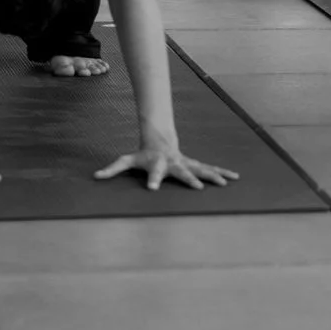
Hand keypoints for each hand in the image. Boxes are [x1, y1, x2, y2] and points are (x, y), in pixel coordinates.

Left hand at [95, 143, 239, 190]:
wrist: (159, 140)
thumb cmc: (142, 155)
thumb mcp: (126, 160)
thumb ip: (112, 169)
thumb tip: (95, 176)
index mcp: (158, 165)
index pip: (154, 173)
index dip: (152, 180)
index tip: (152, 188)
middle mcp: (175, 163)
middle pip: (183, 172)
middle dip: (190, 180)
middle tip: (198, 188)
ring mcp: (186, 163)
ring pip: (202, 169)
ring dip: (213, 176)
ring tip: (226, 183)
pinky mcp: (195, 165)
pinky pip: (210, 169)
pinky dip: (223, 172)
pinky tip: (235, 177)